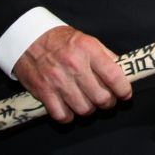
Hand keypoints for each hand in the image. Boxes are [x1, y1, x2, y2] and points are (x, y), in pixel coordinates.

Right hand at [14, 25, 131, 122]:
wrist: (29, 39)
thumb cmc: (62, 41)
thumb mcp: (88, 40)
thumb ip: (106, 56)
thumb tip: (122, 72)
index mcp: (88, 50)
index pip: (113, 76)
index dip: (123, 89)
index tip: (125, 94)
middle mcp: (74, 65)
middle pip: (100, 97)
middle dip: (108, 102)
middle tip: (108, 100)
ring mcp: (58, 80)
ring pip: (84, 109)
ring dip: (90, 110)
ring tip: (90, 103)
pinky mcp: (43, 91)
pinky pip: (62, 115)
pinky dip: (69, 116)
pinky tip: (71, 108)